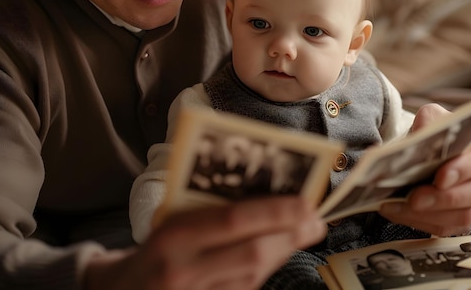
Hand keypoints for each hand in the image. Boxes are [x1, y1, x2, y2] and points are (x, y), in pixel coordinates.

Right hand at [83, 196, 326, 289]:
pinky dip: (266, 269)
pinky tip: (279, 252)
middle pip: (251, 254)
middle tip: (316, 220)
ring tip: (306, 231)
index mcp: (173, 236)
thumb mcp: (170, 219)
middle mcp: (184, 269)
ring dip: (284, 252)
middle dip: (290, 235)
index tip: (304, 202)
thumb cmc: (153, 247)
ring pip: (252, 275)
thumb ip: (208, 209)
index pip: (232, 221)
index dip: (273, 212)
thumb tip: (261, 194)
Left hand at [380, 103, 470, 236]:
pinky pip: (448, 226)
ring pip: (464, 214)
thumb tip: (421, 138)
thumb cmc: (434, 129)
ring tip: (398, 206)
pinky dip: (421, 221)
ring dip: (429, 213)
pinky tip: (398, 212)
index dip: (464, 169)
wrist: (425, 148)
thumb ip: (430, 121)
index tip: (440, 177)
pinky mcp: (463, 215)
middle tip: (414, 198)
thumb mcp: (432, 116)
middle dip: (443, 197)